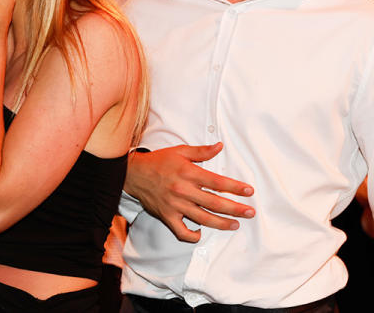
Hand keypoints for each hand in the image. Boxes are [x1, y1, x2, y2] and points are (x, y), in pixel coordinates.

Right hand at [125, 143, 254, 242]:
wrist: (133, 173)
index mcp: (188, 173)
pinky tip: (201, 233)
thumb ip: (201, 151)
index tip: (248, 192)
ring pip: (203, 218)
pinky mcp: (167, 216)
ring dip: (222, 223)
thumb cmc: (157, 162)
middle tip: (250, 212)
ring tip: (235, 225)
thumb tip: (219, 147)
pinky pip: (182, 231)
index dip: (235, 188)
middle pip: (215, 203)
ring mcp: (175, 205)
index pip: (218, 182)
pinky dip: (193, 236)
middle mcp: (183, 190)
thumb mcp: (179, 152)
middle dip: (236, 209)